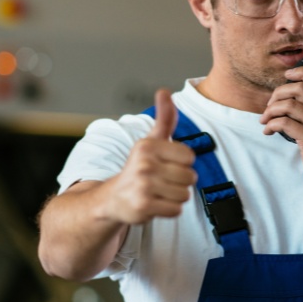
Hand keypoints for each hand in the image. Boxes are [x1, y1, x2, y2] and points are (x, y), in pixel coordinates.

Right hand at [107, 89, 196, 224]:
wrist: (112, 199)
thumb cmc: (138, 168)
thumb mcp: (150, 141)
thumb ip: (164, 119)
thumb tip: (164, 91)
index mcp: (148, 146)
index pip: (190, 157)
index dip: (182, 163)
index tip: (166, 165)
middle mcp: (144, 164)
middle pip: (190, 177)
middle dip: (180, 182)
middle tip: (162, 181)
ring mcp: (143, 186)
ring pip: (185, 195)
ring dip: (175, 197)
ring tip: (159, 192)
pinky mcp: (143, 207)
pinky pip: (176, 210)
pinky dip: (169, 210)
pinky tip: (155, 204)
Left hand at [259, 66, 302, 199]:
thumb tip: (295, 101)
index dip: (302, 72)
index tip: (288, 75)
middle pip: (300, 88)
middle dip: (278, 93)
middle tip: (270, 105)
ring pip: (289, 104)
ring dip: (270, 110)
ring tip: (265, 120)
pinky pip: (284, 123)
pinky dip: (271, 124)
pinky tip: (268, 131)